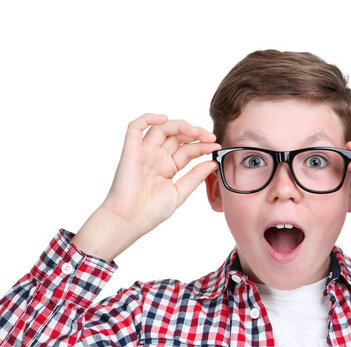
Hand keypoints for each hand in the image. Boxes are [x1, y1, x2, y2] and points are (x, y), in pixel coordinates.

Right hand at [72, 113, 220, 260]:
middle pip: (177, 136)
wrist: (130, 220)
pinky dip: (148, 118)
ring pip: (161, 128)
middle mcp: (157, 156)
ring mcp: (144, 152)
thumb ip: (195, 176)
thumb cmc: (151, 211)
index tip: (217, 146)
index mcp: (168, 167)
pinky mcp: (130, 150)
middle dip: (195, 133)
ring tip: (195, 132)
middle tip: (210, 137)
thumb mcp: (180, 192)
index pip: (188, 150)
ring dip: (180, 125)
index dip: (203, 146)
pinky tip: (164, 119)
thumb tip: (213, 163)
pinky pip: (135, 127)